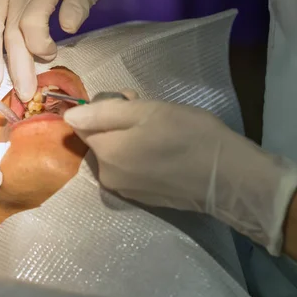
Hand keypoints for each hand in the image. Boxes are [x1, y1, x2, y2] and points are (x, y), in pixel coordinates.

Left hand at [63, 93, 296, 255]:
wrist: (228, 178)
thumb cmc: (189, 135)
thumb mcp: (147, 112)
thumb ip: (104, 112)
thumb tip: (69, 116)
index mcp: (105, 151)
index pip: (82, 123)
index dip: (102, 106)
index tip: (128, 99)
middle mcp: (106, 174)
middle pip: (98, 139)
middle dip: (115, 121)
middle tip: (147, 109)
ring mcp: (123, 189)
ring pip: (114, 152)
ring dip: (128, 137)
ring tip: (159, 128)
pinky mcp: (140, 196)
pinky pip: (128, 168)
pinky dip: (138, 155)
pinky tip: (163, 149)